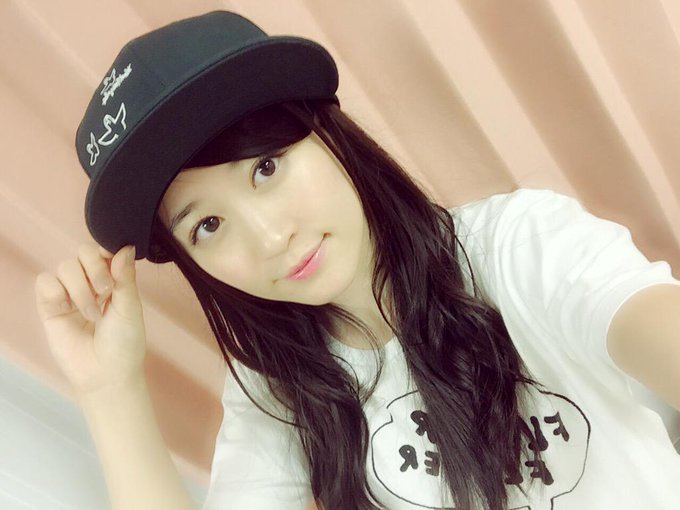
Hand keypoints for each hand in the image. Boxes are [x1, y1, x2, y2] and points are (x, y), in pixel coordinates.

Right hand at [34, 243, 146, 397]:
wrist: (106, 374)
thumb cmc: (124, 343)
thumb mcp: (130, 307)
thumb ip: (125, 277)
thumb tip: (126, 247)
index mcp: (113, 280)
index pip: (104, 250)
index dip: (107, 251)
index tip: (114, 261)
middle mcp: (90, 283)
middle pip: (83, 252)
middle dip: (94, 268)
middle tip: (105, 291)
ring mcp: (69, 294)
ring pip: (65, 266)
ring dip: (80, 288)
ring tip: (93, 314)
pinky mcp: (50, 307)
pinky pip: (45, 282)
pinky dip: (57, 292)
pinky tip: (69, 310)